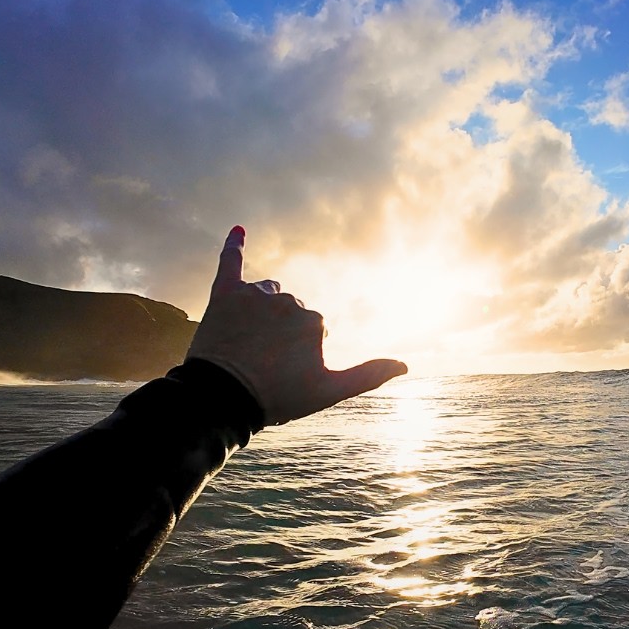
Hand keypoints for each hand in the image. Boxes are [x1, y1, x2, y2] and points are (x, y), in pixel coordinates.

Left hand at [186, 226, 406, 424]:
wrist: (222, 398)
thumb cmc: (277, 396)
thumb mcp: (328, 392)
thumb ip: (367, 376)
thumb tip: (406, 365)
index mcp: (314, 321)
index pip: (313, 330)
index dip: (300, 354)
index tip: (285, 373)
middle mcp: (287, 301)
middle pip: (289, 311)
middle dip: (280, 332)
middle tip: (263, 362)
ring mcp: (254, 295)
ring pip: (265, 294)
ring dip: (261, 311)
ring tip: (246, 342)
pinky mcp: (225, 293)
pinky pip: (230, 261)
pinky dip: (234, 245)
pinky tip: (238, 230)